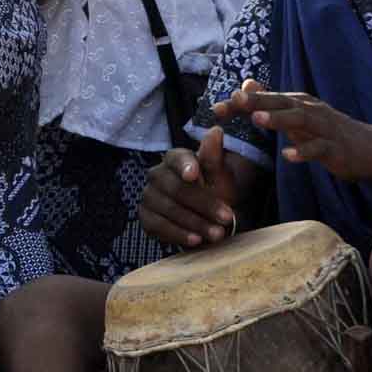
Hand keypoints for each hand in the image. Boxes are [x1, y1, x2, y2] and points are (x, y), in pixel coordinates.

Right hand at [140, 124, 239, 248]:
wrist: (210, 219)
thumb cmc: (216, 193)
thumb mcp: (221, 177)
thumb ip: (215, 157)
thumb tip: (215, 130)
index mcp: (175, 159)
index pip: (176, 158)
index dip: (185, 166)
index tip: (194, 175)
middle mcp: (157, 175)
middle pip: (176, 188)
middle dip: (203, 205)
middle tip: (226, 219)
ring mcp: (149, 197)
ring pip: (168, 209)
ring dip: (194, 223)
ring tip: (216, 234)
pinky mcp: (145, 217)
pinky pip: (157, 226)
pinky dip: (178, 234)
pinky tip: (195, 240)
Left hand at [214, 79, 371, 184]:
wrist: (371, 148)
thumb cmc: (329, 132)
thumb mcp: (298, 115)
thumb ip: (271, 102)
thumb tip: (245, 83)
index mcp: (297, 104)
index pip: (265, 99)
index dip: (241, 103)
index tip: (215, 109)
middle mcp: (310, 110)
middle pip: (281, 102)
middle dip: (257, 100)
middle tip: (234, 99)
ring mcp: (324, 128)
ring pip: (300, 120)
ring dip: (278, 119)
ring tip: (257, 119)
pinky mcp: (335, 149)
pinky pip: (319, 149)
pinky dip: (304, 151)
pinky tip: (289, 156)